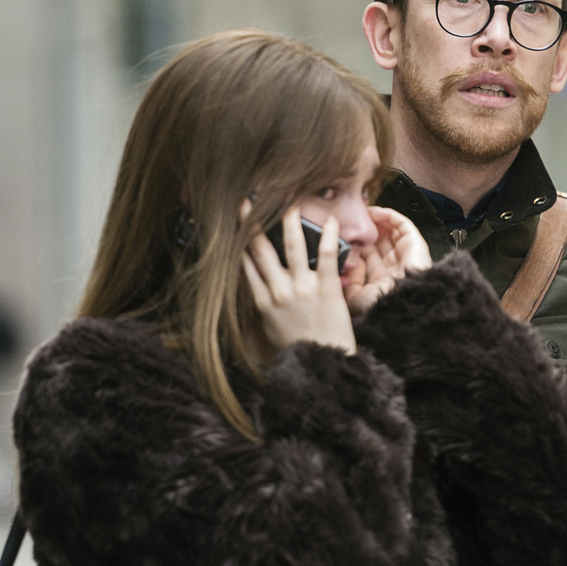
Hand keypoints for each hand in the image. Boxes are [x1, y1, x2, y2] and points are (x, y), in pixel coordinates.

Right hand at [243, 206, 356, 353]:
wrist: (322, 367)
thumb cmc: (298, 349)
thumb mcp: (269, 329)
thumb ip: (263, 304)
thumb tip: (256, 284)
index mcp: (262, 301)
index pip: (245, 262)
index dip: (239, 239)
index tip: (235, 220)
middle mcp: (278, 291)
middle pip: (260, 249)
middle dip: (252, 221)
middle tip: (247, 199)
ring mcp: (302, 289)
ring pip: (292, 246)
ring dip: (288, 219)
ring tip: (288, 198)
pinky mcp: (327, 289)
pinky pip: (326, 257)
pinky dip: (329, 237)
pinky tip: (331, 221)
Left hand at [345, 207, 433, 314]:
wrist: (399, 304)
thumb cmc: (378, 305)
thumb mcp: (355, 297)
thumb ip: (349, 280)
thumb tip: (348, 262)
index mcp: (383, 278)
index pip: (369, 255)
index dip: (357, 243)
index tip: (342, 234)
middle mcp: (395, 264)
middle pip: (380, 240)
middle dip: (366, 230)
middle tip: (350, 219)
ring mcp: (406, 253)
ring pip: (391, 230)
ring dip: (376, 220)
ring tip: (361, 213)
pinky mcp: (415, 243)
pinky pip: (402, 224)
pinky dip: (388, 215)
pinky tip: (373, 212)